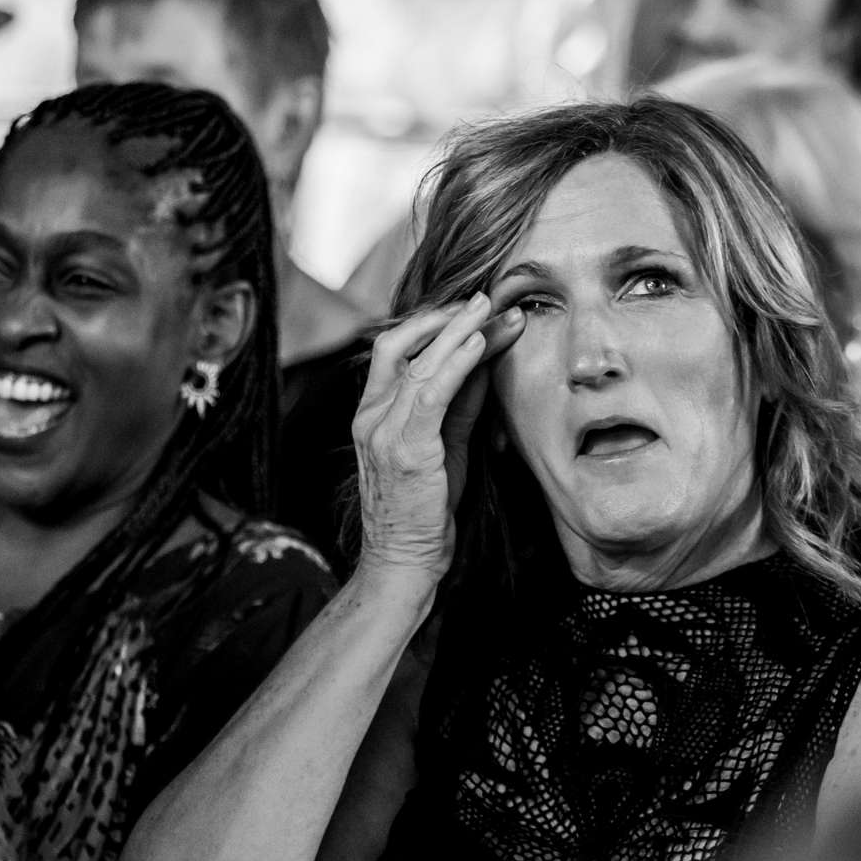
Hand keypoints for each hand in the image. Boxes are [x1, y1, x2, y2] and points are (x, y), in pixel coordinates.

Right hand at [351, 294, 522, 581]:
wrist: (403, 562)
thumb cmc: (425, 510)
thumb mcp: (445, 445)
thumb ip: (460, 403)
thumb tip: (484, 361)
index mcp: (372, 413)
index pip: (394, 350)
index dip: (431, 323)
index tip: (469, 308)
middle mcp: (371, 416)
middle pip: (398, 344)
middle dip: (442, 316)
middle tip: (482, 298)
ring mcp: (383, 431)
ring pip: (418, 363)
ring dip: (458, 331)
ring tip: (489, 309)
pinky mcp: (405, 448)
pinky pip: (431, 393)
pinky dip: (456, 363)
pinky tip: (479, 343)